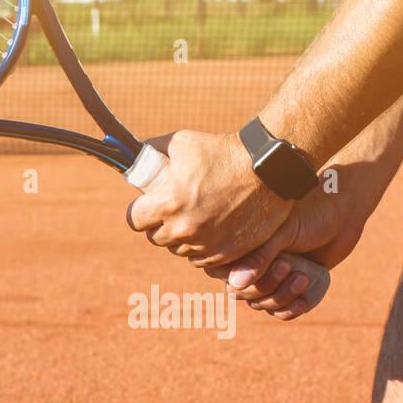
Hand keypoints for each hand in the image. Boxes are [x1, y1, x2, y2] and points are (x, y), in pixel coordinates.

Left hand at [125, 129, 293, 267]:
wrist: (268, 169)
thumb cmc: (223, 151)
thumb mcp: (182, 142)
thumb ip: (153, 150)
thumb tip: (136, 155)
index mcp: (167, 203)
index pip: (134, 221)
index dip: (140, 212)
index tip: (148, 206)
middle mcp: (183, 229)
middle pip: (155, 238)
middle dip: (160, 224)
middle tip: (174, 210)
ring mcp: (205, 245)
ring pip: (178, 250)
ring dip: (182, 238)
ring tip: (195, 218)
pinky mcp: (226, 254)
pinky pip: (201, 260)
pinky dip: (202, 249)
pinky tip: (210, 231)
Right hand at [204, 184, 361, 319]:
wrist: (343, 213)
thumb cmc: (311, 215)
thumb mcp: (282, 232)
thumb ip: (259, 257)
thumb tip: (234, 285)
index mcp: (243, 245)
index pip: (223, 273)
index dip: (237, 279)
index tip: (264, 265)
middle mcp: (253, 262)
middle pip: (244, 294)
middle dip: (266, 287)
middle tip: (288, 266)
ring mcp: (272, 276)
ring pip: (263, 304)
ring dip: (281, 298)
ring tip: (303, 278)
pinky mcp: (291, 287)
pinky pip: (281, 311)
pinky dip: (290, 310)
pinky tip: (302, 302)